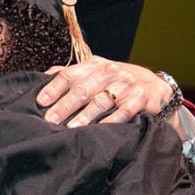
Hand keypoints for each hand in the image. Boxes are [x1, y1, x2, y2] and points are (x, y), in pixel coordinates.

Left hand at [36, 57, 177, 132]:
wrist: (154, 87)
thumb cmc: (115, 82)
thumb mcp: (94, 73)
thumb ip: (71, 76)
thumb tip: (40, 79)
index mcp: (94, 65)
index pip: (69, 74)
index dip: (53, 87)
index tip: (40, 101)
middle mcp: (110, 71)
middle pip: (83, 89)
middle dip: (64, 106)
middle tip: (50, 120)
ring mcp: (126, 85)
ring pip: (101, 101)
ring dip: (85, 115)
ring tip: (70, 128)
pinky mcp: (140, 99)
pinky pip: (123, 111)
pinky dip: (111, 121)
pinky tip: (98, 129)